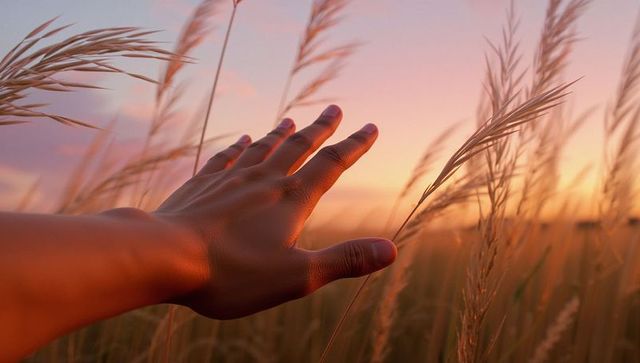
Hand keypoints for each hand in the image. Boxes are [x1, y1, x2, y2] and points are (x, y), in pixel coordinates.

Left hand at [155, 105, 396, 318]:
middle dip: (320, 129)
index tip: (370, 127)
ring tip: (292, 120)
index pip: (331, 166)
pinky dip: (238, 147)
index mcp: (291, 201)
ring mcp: (230, 180)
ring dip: (281, 134)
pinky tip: (241, 140)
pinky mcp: (202, 186)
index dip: (354, 146)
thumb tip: (391, 250)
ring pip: (262, 148)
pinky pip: (225, 158)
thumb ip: (344, 260)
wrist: (163, 256)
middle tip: (335, 109)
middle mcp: (263, 182)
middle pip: (298, 148)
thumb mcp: (297, 276)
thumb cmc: (231, 273)